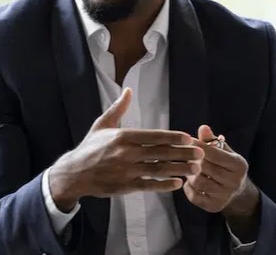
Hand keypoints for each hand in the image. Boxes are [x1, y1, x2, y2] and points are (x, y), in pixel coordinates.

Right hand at [49, 88, 203, 211]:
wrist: (74, 172)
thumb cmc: (90, 147)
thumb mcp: (102, 124)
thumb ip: (118, 108)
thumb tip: (128, 90)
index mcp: (122, 136)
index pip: (152, 136)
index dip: (172, 137)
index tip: (187, 137)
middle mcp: (126, 153)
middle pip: (159, 153)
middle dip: (182, 153)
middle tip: (200, 154)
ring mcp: (126, 171)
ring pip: (158, 170)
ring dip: (178, 169)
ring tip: (195, 169)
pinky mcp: (125, 186)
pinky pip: (149, 185)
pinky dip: (164, 185)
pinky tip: (177, 183)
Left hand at [184, 125, 250, 213]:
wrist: (237, 192)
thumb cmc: (226, 165)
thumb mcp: (223, 151)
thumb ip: (211, 140)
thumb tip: (203, 128)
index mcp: (239, 165)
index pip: (213, 153)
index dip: (197, 145)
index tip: (186, 140)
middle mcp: (235, 182)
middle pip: (204, 167)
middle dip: (191, 159)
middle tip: (183, 154)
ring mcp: (225, 196)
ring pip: (197, 181)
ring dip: (188, 173)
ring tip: (187, 167)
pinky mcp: (215, 207)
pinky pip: (194, 196)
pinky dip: (188, 187)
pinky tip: (189, 181)